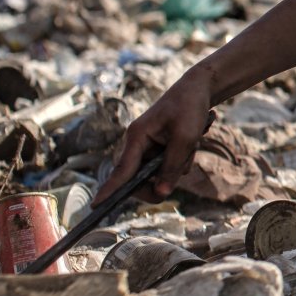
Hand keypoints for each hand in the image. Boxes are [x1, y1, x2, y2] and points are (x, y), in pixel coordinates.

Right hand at [94, 67, 214, 201]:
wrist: (199, 88)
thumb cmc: (189, 108)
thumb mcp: (185, 138)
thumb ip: (171, 166)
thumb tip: (161, 193)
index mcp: (137, 138)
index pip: (121, 171)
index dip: (110, 190)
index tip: (96, 207)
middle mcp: (138, 144)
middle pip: (143, 179)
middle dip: (166, 175)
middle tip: (185, 158)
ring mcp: (149, 147)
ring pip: (161, 172)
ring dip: (180, 162)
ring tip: (193, 139)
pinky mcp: (160, 148)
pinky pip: (171, 165)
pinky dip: (184, 156)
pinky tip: (194, 138)